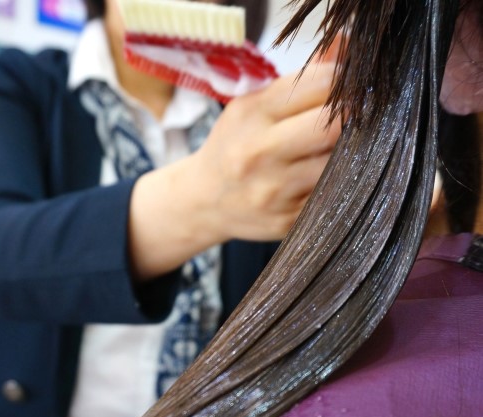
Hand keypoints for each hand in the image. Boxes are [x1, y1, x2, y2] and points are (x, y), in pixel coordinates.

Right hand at [128, 62, 340, 280]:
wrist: (205, 201)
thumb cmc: (235, 145)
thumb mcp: (254, 105)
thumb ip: (300, 80)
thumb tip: (347, 48)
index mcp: (251, 115)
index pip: (317, 85)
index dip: (344, 81)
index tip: (352, 85)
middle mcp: (259, 153)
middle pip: (331, 127)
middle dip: (354, 116)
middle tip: (361, 115)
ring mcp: (274, 190)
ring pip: (336, 165)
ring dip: (351, 152)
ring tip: (349, 145)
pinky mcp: (288, 219)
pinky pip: (332, 195)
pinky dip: (340, 182)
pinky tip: (333, 175)